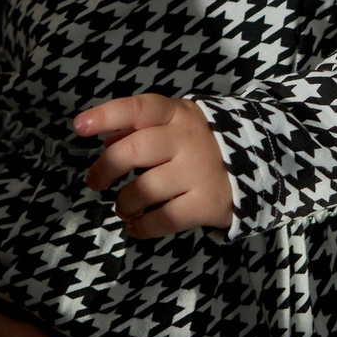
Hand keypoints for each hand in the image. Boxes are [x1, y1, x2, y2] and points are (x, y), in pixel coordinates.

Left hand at [76, 95, 232, 238]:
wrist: (257, 165)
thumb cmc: (200, 143)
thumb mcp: (175, 125)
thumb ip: (139, 130)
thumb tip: (105, 142)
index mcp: (176, 113)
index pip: (137, 108)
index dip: (105, 116)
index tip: (78, 128)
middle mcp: (186, 139)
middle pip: (133, 150)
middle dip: (105, 168)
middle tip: (95, 182)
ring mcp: (198, 172)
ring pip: (143, 190)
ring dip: (123, 203)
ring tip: (124, 207)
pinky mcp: (206, 203)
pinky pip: (162, 220)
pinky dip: (141, 227)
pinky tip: (137, 225)